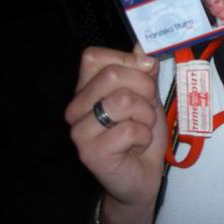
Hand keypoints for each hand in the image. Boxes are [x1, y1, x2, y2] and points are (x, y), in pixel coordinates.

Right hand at [65, 46, 166, 219]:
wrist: (141, 176)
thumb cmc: (141, 134)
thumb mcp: (147, 95)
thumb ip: (144, 71)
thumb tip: (142, 47)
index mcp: (86, 89)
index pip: (94, 56)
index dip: (126, 60)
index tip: (146, 73)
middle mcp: (76, 108)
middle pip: (112, 75)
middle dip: (144, 88)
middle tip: (147, 109)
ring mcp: (80, 131)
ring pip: (122, 100)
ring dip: (146, 114)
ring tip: (142, 128)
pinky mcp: (90, 152)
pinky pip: (129, 130)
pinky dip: (143, 136)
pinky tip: (136, 146)